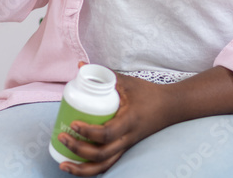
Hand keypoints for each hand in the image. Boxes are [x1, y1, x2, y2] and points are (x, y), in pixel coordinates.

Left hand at [56, 67, 175, 175]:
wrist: (170, 108)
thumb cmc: (148, 93)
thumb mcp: (127, 82)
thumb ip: (104, 74)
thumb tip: (80, 65)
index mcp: (130, 121)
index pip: (108, 133)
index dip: (88, 132)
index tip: (73, 124)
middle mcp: (128, 138)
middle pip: (102, 154)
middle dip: (79, 149)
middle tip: (62, 137)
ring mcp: (127, 147)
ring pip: (104, 166)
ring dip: (82, 169)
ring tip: (63, 163)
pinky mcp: (125, 150)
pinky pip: (107, 165)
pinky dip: (90, 169)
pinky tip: (75, 166)